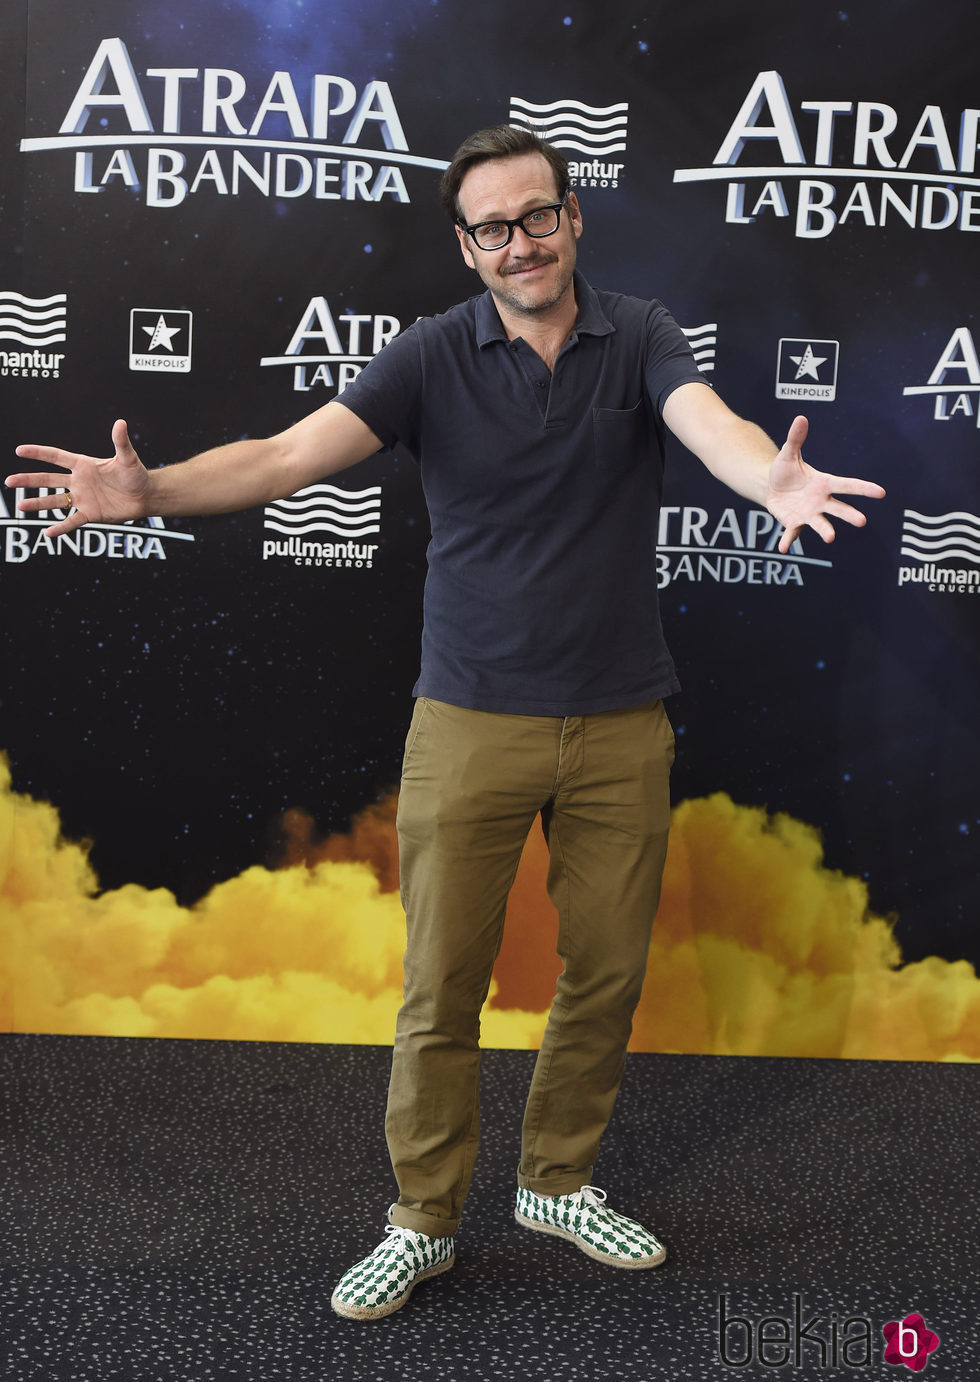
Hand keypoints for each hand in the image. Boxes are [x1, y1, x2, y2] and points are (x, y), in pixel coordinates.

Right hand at [6, 419, 150, 537]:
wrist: (145, 496)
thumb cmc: (136, 474)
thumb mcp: (128, 458)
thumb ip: (121, 442)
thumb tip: (121, 423)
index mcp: (84, 465)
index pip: (56, 457)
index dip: (39, 453)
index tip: (19, 450)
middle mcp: (78, 481)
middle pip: (48, 480)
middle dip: (29, 480)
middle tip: (9, 481)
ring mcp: (82, 498)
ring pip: (55, 501)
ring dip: (38, 504)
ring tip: (20, 506)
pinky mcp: (90, 514)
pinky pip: (72, 521)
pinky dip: (61, 527)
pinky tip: (48, 533)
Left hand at [767, 416, 885, 553]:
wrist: (771, 486)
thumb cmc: (786, 470)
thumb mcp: (789, 454)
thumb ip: (796, 439)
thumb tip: (800, 418)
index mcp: (824, 483)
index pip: (847, 485)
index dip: (864, 488)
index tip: (881, 493)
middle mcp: (821, 501)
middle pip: (839, 508)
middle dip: (850, 514)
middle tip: (862, 521)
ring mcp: (809, 514)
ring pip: (820, 523)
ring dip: (825, 531)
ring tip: (831, 538)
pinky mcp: (794, 522)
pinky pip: (792, 532)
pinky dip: (788, 540)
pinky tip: (783, 547)